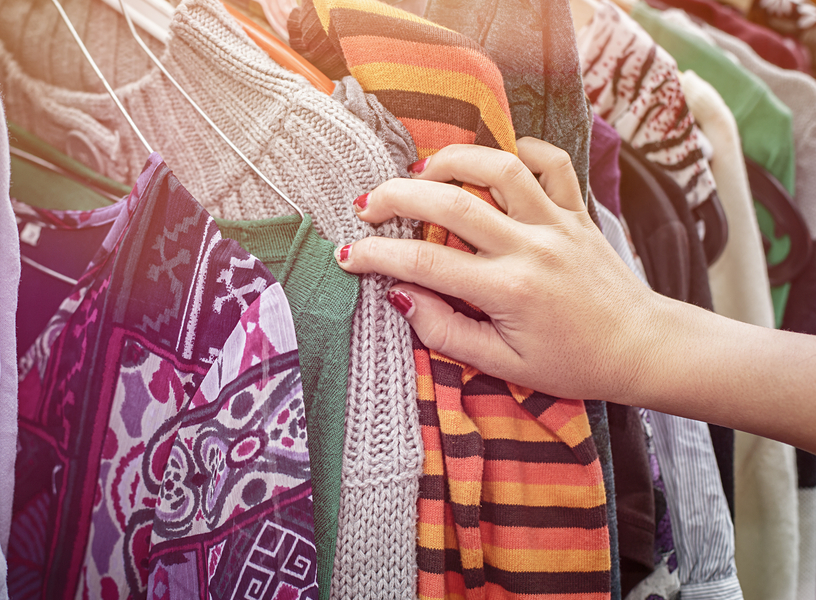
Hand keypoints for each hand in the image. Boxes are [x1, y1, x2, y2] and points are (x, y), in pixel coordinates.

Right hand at [335, 138, 671, 402]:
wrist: (642, 348)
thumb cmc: (572, 364)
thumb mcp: (503, 365)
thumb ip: (446, 332)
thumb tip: (401, 297)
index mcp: (508, 290)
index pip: (426, 265)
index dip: (378, 256)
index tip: (348, 255)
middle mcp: (530, 247)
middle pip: (452, 203)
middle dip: (399, 195)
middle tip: (367, 203)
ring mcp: (557, 223)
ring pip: (500, 168)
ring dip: (452, 160)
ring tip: (421, 169)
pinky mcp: (577, 211)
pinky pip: (551, 163)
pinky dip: (519, 150)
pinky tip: (490, 161)